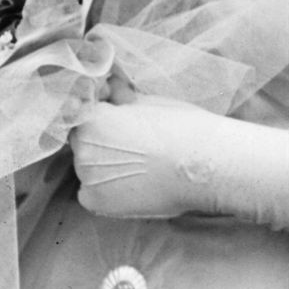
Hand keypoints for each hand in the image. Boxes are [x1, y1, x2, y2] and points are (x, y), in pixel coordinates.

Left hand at [69, 85, 228, 218]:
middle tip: (133, 144)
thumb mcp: (150, 103)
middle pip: (84, 142)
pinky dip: (105, 189)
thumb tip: (111, 86)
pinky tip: (132, 184)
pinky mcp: (96, 202)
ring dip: (103, 166)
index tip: (122, 120)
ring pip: (88, 167)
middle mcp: (83, 148)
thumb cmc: (184, 128)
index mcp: (94, 118)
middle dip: (102, 141)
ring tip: (138, 166)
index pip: (85, 113)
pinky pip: (91, 193)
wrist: (205, 165)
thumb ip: (122, 97)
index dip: (103, 116)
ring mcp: (87, 177)